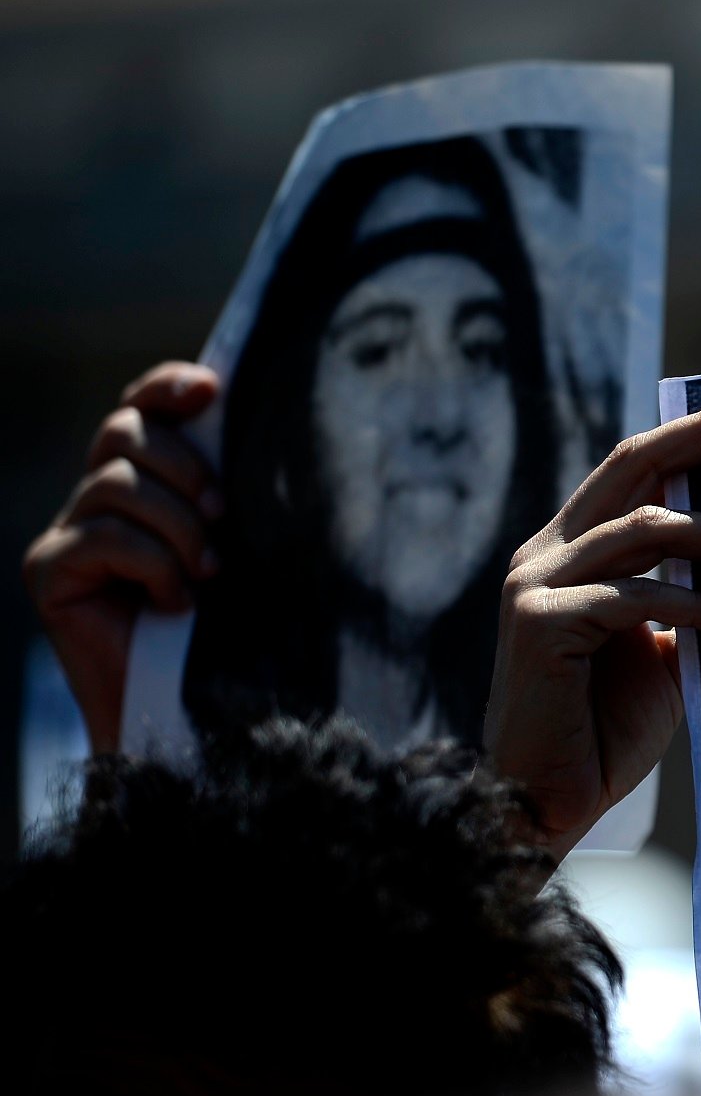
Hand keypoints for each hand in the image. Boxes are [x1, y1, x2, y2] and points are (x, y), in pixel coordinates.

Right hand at [22, 362, 221, 752]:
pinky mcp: (48, 570)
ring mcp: (67, 532)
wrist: (190, 708)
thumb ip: (233, 491)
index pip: (141, 409)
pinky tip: (175, 601)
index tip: (212, 388)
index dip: (167, 387)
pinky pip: (103, 536)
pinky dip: (153, 565)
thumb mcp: (241, 544)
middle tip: (223, 514)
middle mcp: (97, 497)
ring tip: (208, 572)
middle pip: (124, 432)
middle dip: (184, 466)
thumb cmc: (230, 623)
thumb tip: (258, 429)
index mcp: (146, 481)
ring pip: (116, 482)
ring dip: (177, 526)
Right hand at [485, 382, 700, 855]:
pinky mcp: (542, 624)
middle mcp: (546, 554)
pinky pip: (638, 597)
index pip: (638, 466)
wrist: (545, 806)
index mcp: (572, 549)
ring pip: (647, 529)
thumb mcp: (664, 652)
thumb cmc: (605, 732)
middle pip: (635, 465)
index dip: (699, 430)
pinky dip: (699, 606)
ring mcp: (537, 585)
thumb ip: (692, 600)